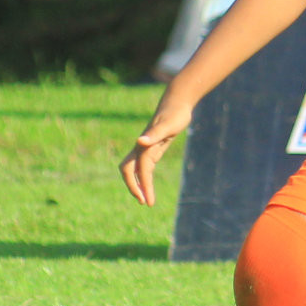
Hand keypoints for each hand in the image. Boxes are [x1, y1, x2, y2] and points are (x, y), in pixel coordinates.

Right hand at [119, 92, 194, 206]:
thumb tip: (139, 141)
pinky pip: (144, 167)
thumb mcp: (168, 124)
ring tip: (147, 200)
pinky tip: (148, 187)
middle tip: (144, 202)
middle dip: (134, 187)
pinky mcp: (152, 148)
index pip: (141, 169)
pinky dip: (144, 178)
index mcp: (144, 144)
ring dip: (139, 185)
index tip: (147, 200)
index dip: (143, 185)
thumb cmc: (175, 113)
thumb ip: (154, 134)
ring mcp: (146, 148)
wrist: (177, 103)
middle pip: (129, 170)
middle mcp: (142, 147)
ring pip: (135, 170)